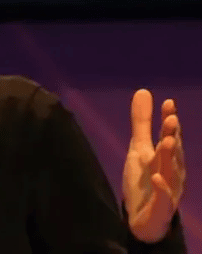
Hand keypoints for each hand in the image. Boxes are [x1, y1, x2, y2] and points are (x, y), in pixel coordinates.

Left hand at [123, 89, 185, 242]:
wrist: (144, 219)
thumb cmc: (145, 180)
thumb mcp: (139, 148)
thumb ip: (142, 122)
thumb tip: (143, 90)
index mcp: (167, 157)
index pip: (170, 135)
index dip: (169, 120)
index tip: (168, 103)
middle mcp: (172, 171)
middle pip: (172, 151)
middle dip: (172, 135)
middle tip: (171, 118)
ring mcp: (169, 190)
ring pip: (171, 172)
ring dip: (169, 157)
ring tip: (166, 141)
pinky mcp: (161, 207)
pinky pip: (164, 198)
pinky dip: (162, 188)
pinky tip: (156, 178)